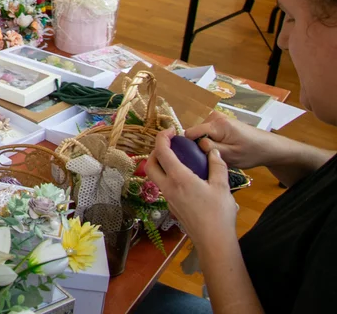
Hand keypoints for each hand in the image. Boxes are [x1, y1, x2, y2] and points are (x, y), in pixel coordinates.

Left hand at [147, 129, 238, 250]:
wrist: (214, 241)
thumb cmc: (219, 214)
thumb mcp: (222, 186)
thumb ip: (217, 166)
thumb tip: (213, 152)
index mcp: (179, 178)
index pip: (162, 152)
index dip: (162, 137)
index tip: (171, 131)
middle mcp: (168, 188)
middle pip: (149, 165)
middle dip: (155, 151)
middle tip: (170, 145)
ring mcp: (168, 199)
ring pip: (154, 177)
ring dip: (160, 165)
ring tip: (177, 160)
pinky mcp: (172, 207)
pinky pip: (163, 187)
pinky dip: (168, 177)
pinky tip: (184, 178)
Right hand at [185, 111, 285, 170]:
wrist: (269, 147)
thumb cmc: (252, 152)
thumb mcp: (232, 156)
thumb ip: (212, 149)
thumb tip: (194, 143)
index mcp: (217, 124)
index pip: (191, 132)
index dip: (189, 145)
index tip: (191, 157)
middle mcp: (215, 117)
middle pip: (195, 132)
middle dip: (199, 145)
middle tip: (209, 158)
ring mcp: (217, 117)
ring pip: (200, 133)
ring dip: (205, 144)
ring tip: (216, 154)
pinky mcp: (220, 121)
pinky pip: (206, 131)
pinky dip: (210, 140)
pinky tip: (219, 148)